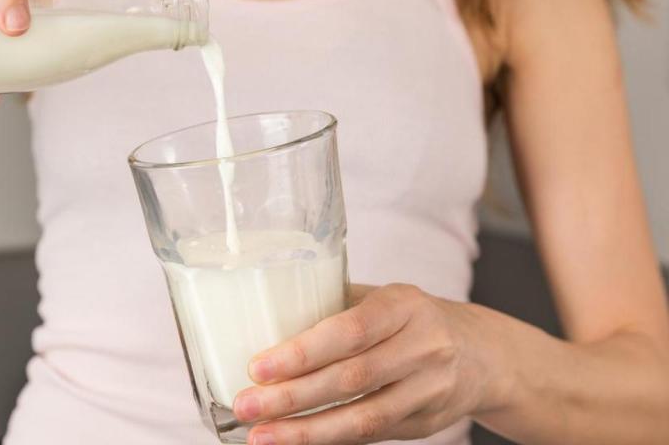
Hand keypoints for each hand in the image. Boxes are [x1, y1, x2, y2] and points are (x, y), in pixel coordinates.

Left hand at [233, 284, 510, 444]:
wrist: (481, 354)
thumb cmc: (409, 319)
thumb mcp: (381, 298)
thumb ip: (332, 306)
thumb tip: (260, 317)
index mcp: (404, 306)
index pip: (350, 330)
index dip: (302, 352)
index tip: (258, 367)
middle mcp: (423, 348)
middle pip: (351, 379)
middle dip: (291, 397)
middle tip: (246, 405)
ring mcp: (429, 391)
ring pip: (363, 418)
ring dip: (306, 432)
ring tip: (261, 436)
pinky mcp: (425, 425)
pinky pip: (371, 436)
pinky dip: (330, 440)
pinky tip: (295, 441)